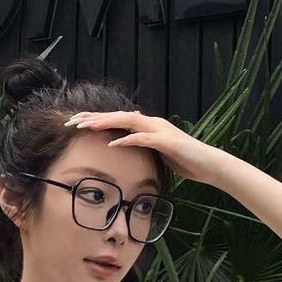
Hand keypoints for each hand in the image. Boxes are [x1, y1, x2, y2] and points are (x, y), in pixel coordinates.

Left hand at [63, 108, 221, 183]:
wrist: (210, 165)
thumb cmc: (186, 161)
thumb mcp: (158, 153)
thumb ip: (143, 145)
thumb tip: (127, 144)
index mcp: (148, 126)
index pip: (117, 119)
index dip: (96, 120)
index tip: (75, 124)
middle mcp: (152, 123)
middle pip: (118, 116)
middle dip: (94, 118)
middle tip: (72, 121)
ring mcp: (160, 131)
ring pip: (128, 121)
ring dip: (107, 123)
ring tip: (87, 127)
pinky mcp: (168, 142)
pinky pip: (144, 139)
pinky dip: (128, 140)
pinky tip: (114, 144)